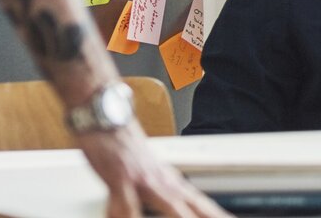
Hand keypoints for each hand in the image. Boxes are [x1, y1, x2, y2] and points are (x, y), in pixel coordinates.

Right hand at [77, 124, 230, 217]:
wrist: (104, 113)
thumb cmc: (119, 142)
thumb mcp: (140, 171)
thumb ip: (150, 193)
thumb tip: (152, 209)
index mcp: (168, 179)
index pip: (199, 203)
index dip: (216, 213)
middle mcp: (161, 180)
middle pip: (194, 205)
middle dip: (211, 216)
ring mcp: (144, 179)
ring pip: (171, 205)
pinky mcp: (121, 177)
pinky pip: (128, 205)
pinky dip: (131, 217)